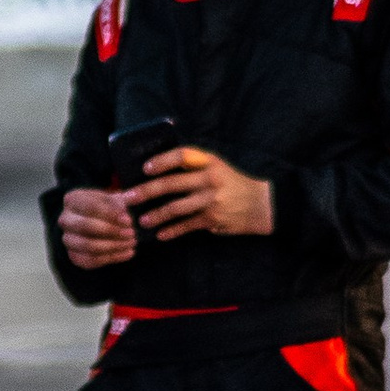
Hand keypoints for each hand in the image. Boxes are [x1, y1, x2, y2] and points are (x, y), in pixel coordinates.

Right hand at [57, 185, 136, 269]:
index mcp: (72, 200)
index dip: (111, 214)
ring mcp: (68, 239)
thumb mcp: (113, 200)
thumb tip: (133, 196)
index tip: (129, 220)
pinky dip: (113, 257)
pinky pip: (92, 260)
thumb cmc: (106, 209)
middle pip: (85, 225)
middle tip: (131, 233)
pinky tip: (128, 252)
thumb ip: (123, 200)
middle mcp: (65, 220)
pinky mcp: (74, 256)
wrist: (97, 225)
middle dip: (111, 230)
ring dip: (114, 245)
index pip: (90, 206)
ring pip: (88, 246)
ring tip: (132, 242)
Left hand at [135, 147, 273, 239]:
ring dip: (156, 215)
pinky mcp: (213, 219)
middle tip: (128, 198)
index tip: (145, 168)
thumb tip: (155, 170)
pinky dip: (172, 231)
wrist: (261, 204)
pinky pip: (187, 226)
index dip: (162, 160)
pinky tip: (160, 235)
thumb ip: (193, 166)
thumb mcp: (217, 166)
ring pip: (176, 208)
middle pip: (172, 183)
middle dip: (146, 191)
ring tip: (141, 221)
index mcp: (209, 161)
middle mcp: (209, 179)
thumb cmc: (231, 183)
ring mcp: (211, 200)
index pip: (182, 155)